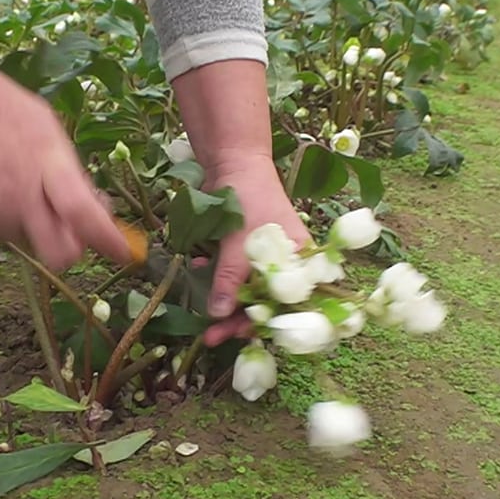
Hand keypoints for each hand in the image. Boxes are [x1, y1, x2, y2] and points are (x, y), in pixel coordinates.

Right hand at [0, 28, 131, 270]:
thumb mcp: (47, 129)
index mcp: (47, 166)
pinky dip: (8, 220)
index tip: (126, 255)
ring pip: (31, 243)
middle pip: (60, 253)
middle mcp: (21, 197)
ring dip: (35, 226)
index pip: (83, 217)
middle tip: (72, 230)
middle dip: (72, 249)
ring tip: (19, 185)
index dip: (108, 242)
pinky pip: (2, 234)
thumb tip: (95, 207)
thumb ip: (71, 172)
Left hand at [201, 155, 309, 345]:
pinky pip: (232, 273)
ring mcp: (265, 258)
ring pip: (246, 292)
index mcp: (302, 264)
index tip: (237, 336)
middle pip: (265, 304)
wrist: (234, 161)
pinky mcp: (244, 250)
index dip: (264, 325)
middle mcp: (288, 265)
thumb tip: (219, 316)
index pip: (288, 308)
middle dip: (236, 319)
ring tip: (199, 308)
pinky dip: (215, 275)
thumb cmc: (250, 199)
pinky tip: (197, 266)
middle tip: (210, 337)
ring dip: (223, 299)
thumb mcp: (241, 245)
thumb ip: (229, 280)